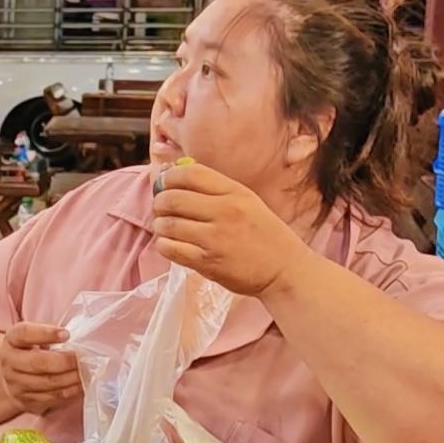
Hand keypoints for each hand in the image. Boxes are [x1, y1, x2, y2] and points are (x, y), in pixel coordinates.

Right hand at [0, 322, 80, 415]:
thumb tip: (79, 339)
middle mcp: (9, 362)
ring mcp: (15, 384)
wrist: (14, 377)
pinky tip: (79, 384)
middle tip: (81, 358)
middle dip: (63, 361)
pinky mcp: (25, 401)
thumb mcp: (34, 337)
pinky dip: (68, 391)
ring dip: (70, 377)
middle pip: (36, 362)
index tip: (67, 334)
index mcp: (11, 340)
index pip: (25, 333)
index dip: (46, 333)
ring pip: (46, 382)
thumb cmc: (32, 351)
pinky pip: (51, 397)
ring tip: (85, 371)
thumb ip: (50, 335)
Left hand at [150, 163, 311, 296]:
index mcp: (234, 192)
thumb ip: (215, 190)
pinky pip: (170, 248)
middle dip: (159, 202)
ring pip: (168, 224)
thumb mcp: (247, 202)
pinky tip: (169, 244)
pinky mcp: (207, 262)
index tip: (164, 185)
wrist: (284, 269)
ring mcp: (215, 237)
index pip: (191, 173)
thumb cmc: (264, 234)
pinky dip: (164, 245)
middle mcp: (225, 211)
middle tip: (160, 209)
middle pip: (173, 198)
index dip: (169, 177)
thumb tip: (175, 176)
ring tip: (164, 228)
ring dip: (159, 225)